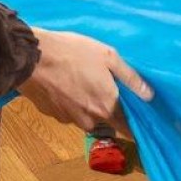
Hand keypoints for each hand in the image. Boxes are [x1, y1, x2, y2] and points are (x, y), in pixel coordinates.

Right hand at [20, 28, 152, 130]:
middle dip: (110, 109)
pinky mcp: (54, 116)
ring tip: (83, 80)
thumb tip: (149, 95)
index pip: (128, 128)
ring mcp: (70, 120)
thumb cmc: (74, 52)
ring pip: (87, 118)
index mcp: (107, 106)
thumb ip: (130, 78)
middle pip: (107, 122)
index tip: (140, 119)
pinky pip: (70, 112)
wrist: (31, 57)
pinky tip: (66, 84)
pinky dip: (72, 102)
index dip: (135, 125)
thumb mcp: (108, 56)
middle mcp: (90, 120)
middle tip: (105, 86)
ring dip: (89, 105)